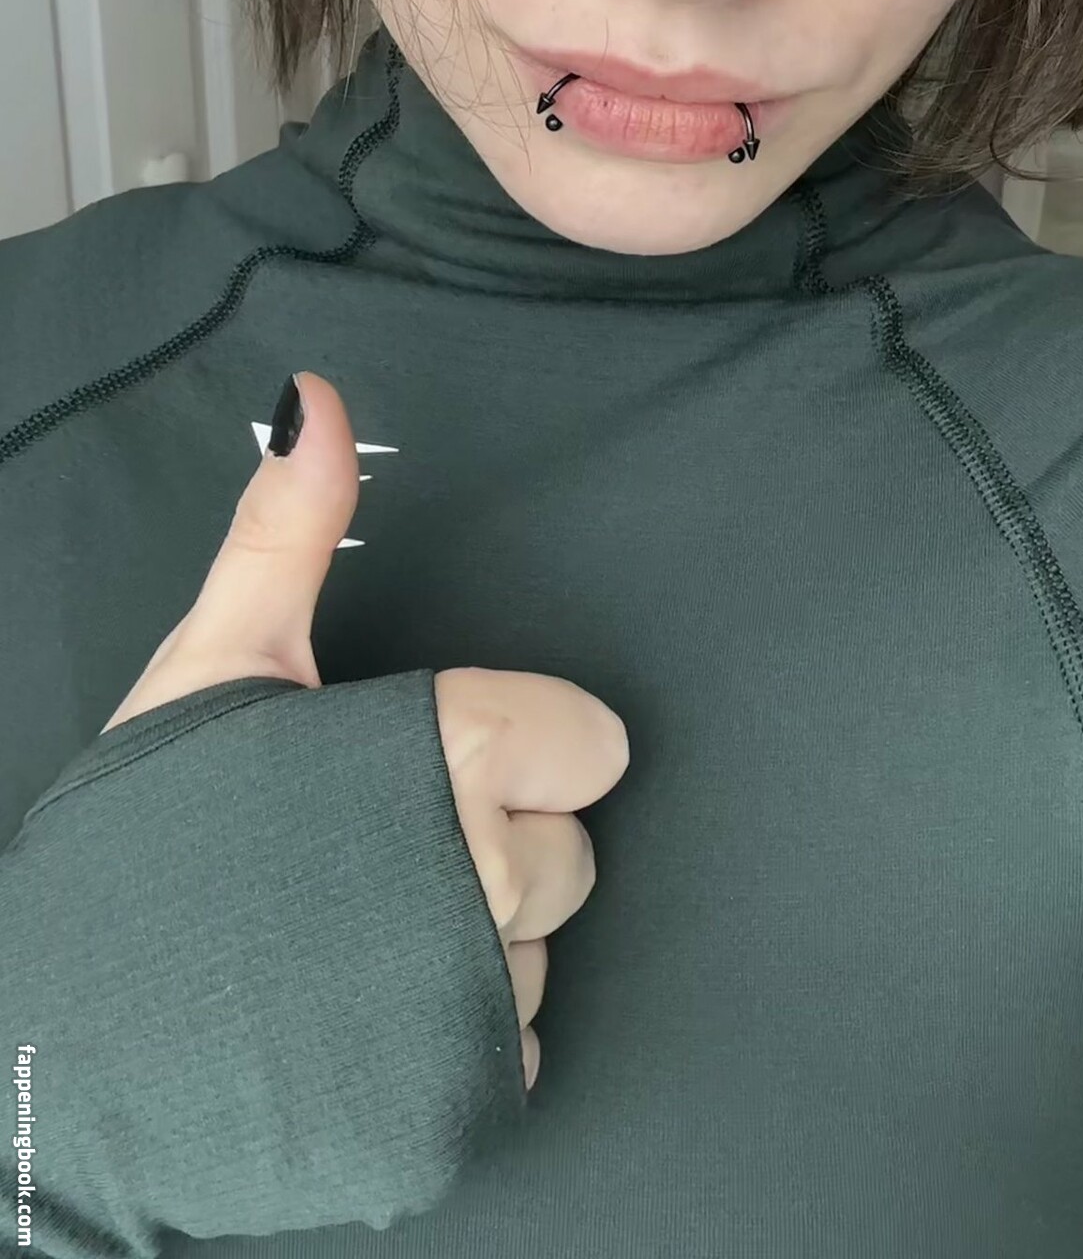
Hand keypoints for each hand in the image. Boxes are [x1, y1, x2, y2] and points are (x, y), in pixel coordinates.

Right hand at [103, 371, 628, 1089]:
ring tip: (359, 934)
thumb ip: (290, 530)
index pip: (594, 743)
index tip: (446, 761)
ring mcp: (475, 1001)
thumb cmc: (147, 840)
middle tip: (382, 851)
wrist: (65, 1043)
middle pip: (574, 853)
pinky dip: (455, 1037)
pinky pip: (513, 1051)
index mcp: (451, 754)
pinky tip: (368, 1013)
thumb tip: (315, 402)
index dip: (522, 749)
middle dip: (496, 847)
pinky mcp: (461, 1104)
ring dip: (472, 944)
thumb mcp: (219, 660)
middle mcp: (486, 877)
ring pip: (540, 952)